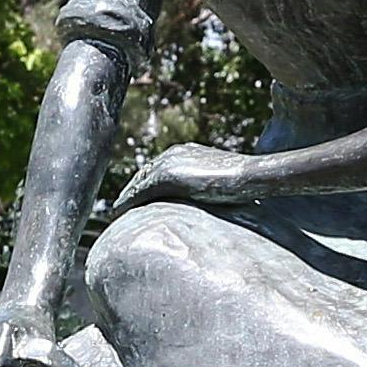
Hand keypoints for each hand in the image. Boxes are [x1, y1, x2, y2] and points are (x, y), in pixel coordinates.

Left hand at [105, 141, 259, 220]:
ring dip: (126, 198)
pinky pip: (139, 192)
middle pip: (143, 174)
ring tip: (116, 214)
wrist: (250, 175)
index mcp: (186, 152)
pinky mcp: (167, 176)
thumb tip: (220, 203)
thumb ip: (213, 188)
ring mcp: (169, 163)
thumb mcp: (224, 183)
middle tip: (120, 209)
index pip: (157, 169)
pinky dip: (127, 203)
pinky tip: (119, 215)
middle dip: (132, 191)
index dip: (144, 185)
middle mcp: (173, 153)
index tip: (136, 200)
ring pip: (138, 183)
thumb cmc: (246, 183)